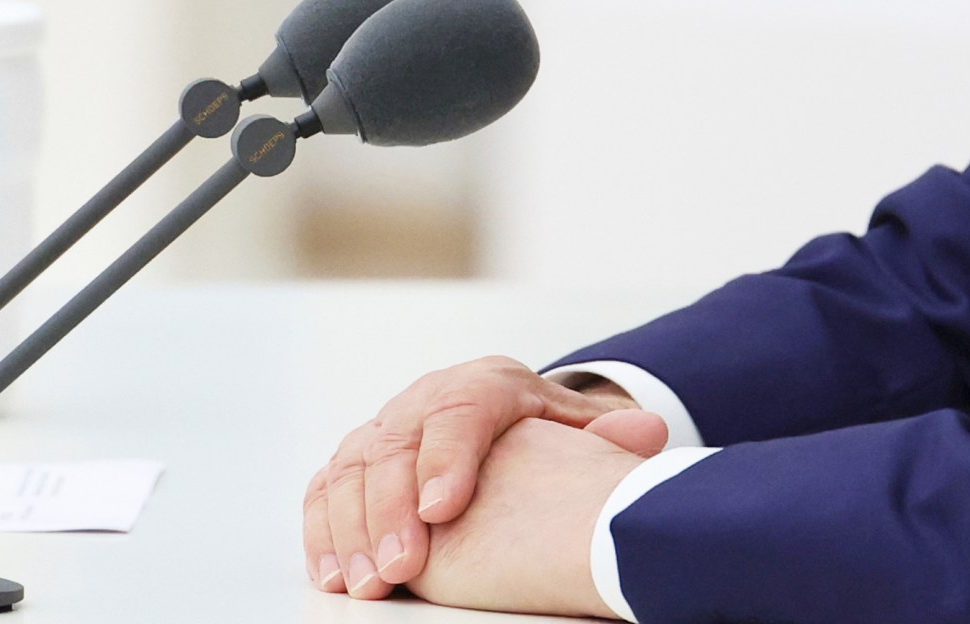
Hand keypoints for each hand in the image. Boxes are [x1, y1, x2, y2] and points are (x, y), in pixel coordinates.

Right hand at [302, 356, 670, 598]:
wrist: (503, 418)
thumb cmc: (544, 433)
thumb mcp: (576, 428)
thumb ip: (606, 435)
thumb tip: (647, 434)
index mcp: (486, 385)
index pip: (460, 411)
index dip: (447, 458)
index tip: (444, 508)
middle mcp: (425, 399)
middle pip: (396, 445)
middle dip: (391, 510)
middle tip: (403, 566)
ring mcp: (384, 428)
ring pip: (352, 469)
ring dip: (352, 530)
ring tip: (368, 583)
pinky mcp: (354, 459)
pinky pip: (325, 489)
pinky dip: (322, 532)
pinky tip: (334, 576)